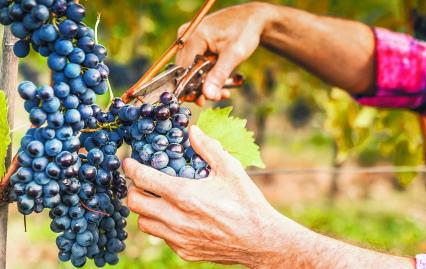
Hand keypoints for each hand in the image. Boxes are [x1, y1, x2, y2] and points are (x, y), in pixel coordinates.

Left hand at [124, 126, 308, 266]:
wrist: (260, 240)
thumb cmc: (247, 203)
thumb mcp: (231, 169)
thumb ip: (208, 148)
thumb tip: (192, 131)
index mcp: (185, 195)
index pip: (144, 179)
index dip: (131, 168)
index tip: (128, 162)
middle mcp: (176, 219)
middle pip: (135, 203)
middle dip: (133, 189)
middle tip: (142, 181)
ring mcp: (178, 238)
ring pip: (144, 223)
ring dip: (146, 209)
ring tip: (158, 199)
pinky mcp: (184, 251)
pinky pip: (162, 237)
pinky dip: (162, 224)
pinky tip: (177, 216)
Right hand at [176, 2, 272, 105]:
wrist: (252, 19)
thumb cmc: (244, 31)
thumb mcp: (234, 55)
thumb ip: (219, 76)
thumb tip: (207, 96)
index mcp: (193, 36)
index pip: (183, 69)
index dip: (190, 87)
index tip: (202, 101)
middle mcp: (186, 37)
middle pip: (186, 71)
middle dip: (201, 87)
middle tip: (218, 97)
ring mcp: (190, 40)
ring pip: (191, 70)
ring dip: (206, 84)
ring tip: (223, 92)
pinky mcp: (196, 45)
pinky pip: (197, 66)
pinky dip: (208, 76)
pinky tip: (221, 84)